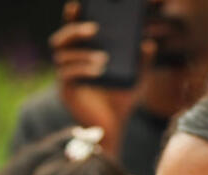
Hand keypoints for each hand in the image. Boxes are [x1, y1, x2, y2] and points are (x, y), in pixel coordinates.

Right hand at [50, 1, 153, 155]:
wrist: (114, 128)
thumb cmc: (121, 101)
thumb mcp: (136, 79)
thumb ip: (143, 61)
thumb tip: (148, 44)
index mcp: (81, 54)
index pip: (71, 30)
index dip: (72, 16)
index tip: (80, 4)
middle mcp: (69, 63)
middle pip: (60, 40)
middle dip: (74, 30)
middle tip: (95, 29)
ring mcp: (65, 78)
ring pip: (63, 56)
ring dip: (83, 54)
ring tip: (105, 59)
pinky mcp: (65, 92)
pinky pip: (67, 75)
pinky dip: (83, 69)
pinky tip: (100, 70)